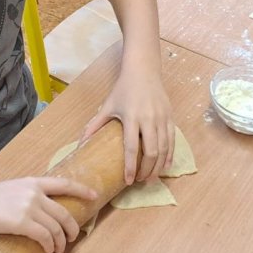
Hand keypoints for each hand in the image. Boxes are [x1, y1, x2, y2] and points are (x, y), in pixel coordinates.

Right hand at [0, 177, 97, 252]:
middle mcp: (34, 192)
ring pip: (56, 226)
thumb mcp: (7, 191)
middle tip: (73, 237)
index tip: (94, 196)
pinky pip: (44, 236)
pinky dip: (49, 245)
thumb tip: (32, 214)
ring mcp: (28, 206)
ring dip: (61, 241)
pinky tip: (48, 251)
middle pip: (63, 211)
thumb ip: (22, 198)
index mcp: (31, 181)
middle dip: (72, 227)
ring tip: (59, 249)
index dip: (82, 189)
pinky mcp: (21, 222)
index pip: (64, 183)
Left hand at [80, 69, 174, 184]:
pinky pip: (172, 140)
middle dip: (147, 170)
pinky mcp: (170, 116)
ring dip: (158, 166)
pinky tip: (165, 166)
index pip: (132, 148)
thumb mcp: (108, 105)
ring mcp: (162, 118)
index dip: (131, 167)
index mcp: (131, 117)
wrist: (143, 70)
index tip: (129, 181)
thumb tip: (80, 143)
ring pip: (164, 148)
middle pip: (151, 152)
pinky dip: (170, 155)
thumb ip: (95, 125)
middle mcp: (149, 119)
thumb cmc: (123, 88)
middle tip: (141, 181)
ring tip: (151, 178)